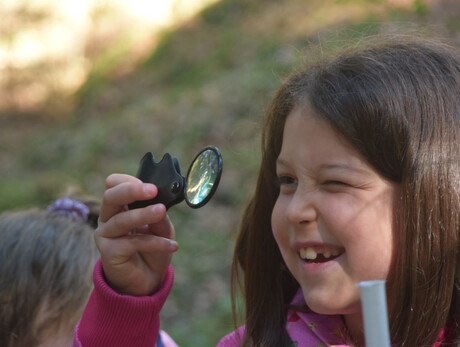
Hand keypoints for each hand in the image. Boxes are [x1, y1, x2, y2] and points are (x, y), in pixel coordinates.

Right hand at [95, 173, 177, 295]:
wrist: (147, 279)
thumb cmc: (152, 248)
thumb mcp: (162, 228)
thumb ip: (159, 216)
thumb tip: (160, 205)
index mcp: (120, 205)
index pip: (114, 184)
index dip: (128, 181)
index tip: (149, 183)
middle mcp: (108, 217)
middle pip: (111, 197)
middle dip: (132, 191)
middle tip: (152, 190)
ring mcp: (106, 234)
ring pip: (121, 220)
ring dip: (143, 215)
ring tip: (161, 212)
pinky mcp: (109, 252)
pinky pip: (133, 243)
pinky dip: (155, 243)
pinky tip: (172, 245)